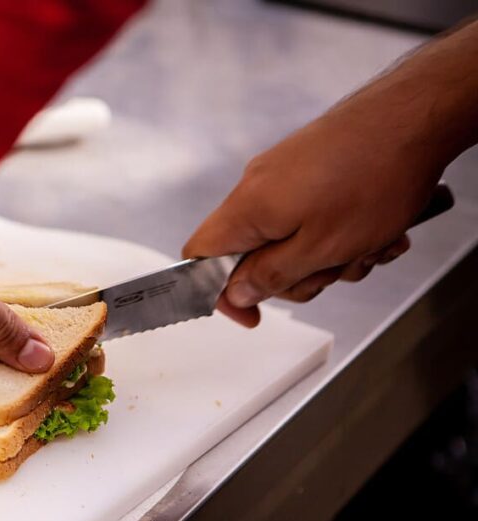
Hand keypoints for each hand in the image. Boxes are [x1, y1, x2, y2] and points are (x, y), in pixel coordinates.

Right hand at [183, 103, 443, 326]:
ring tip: (370, 246)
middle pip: (252, 254)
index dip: (218, 293)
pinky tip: (378, 229)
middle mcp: (257, 187)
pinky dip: (342, 231)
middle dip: (295, 275)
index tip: (252, 313)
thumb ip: (271, 276)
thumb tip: (235, 294)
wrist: (415, 114)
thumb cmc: (373, 178)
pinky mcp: (311, 166)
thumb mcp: (322, 248)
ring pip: (290, 238)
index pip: (199, 258)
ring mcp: (284, 174)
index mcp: (247, 209)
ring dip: (330, 255)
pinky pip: (313, 215)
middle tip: (333, 272)